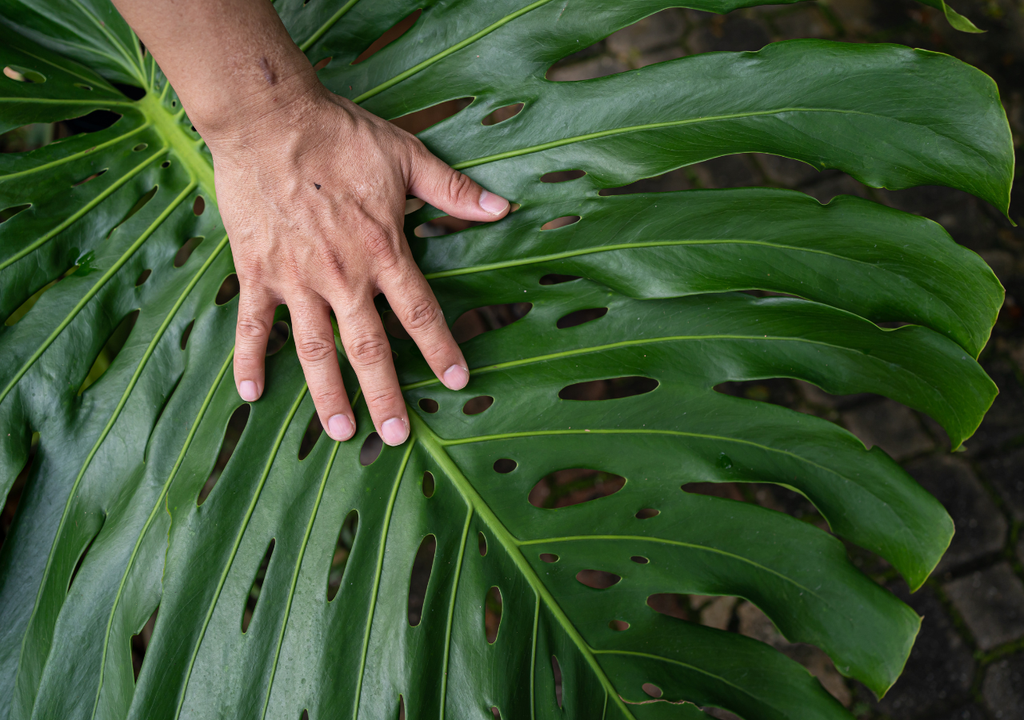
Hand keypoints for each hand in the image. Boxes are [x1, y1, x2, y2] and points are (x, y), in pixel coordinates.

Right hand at [204, 84, 509, 445]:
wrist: (268, 119)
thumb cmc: (340, 134)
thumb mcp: (407, 156)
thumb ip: (453, 191)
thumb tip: (503, 209)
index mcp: (383, 251)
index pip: (420, 313)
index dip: (441, 350)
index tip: (457, 382)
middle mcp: (343, 276)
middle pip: (369, 349)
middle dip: (385, 395)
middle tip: (395, 435)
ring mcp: (296, 279)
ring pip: (315, 351)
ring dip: (328, 395)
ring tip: (340, 432)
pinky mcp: (257, 273)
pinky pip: (252, 327)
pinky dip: (250, 361)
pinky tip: (252, 396)